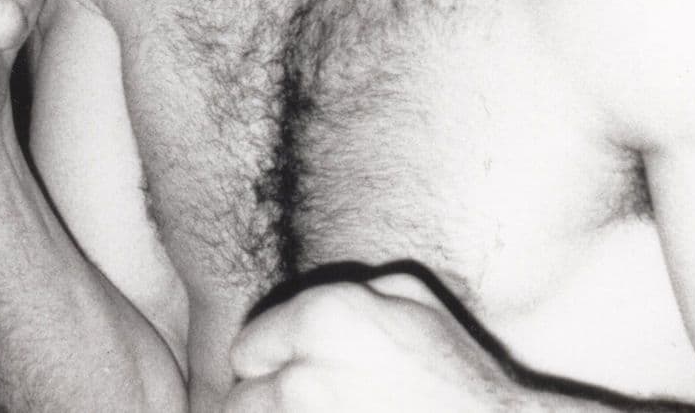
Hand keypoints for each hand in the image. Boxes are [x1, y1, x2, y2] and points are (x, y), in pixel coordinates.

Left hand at [226, 271, 513, 411]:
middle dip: (265, 403)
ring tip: (325, 412)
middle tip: (308, 402)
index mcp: (321, 319)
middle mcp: (301, 377)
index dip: (270, 361)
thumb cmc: (454, 368)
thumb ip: (352, 293)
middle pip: (240, 402)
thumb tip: (314, 308)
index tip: (295, 374)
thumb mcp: (412, 297)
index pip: (247, 348)